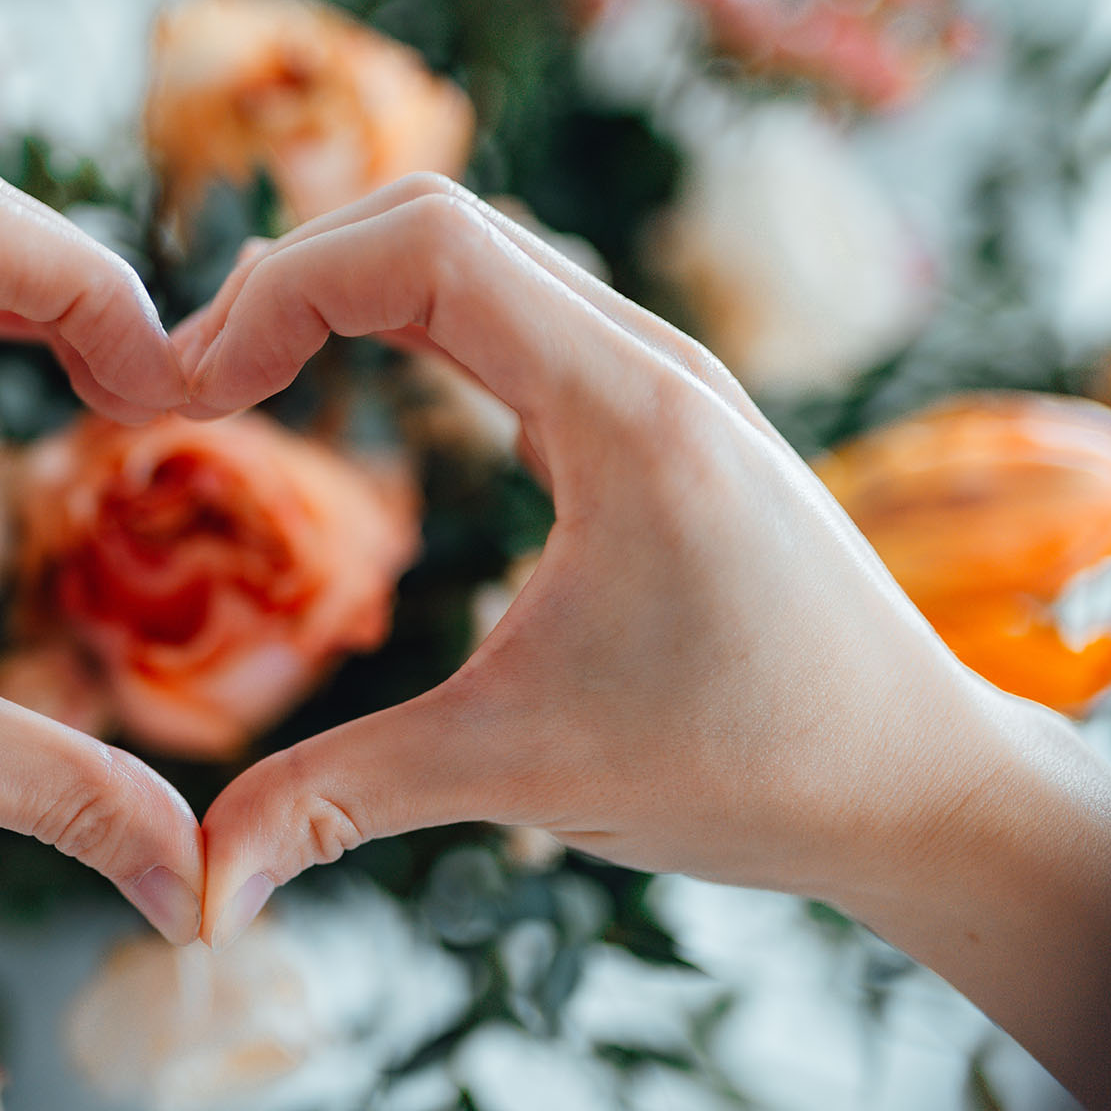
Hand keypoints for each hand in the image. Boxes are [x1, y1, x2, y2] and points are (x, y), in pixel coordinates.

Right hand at [176, 174, 1110, 1110]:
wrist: (919, 784)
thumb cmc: (753, 767)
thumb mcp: (522, 772)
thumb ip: (340, 805)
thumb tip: (196, 889)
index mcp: (625, 409)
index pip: (425, 245)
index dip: (278, 288)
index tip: (191, 387)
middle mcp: (649, 358)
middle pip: (435, 220)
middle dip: (290, 278)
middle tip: (195, 383)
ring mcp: (660, 375)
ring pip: (479, 253)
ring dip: (349, 289)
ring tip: (248, 377)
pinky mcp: (656, 412)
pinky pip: (516, 309)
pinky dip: (411, 320)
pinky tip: (359, 393)